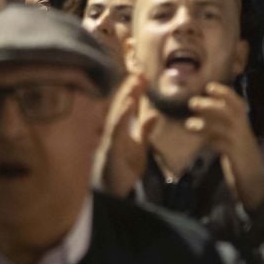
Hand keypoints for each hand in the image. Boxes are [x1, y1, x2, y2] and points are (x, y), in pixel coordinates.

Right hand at [94, 75, 157, 197]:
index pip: (128, 106)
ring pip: (117, 114)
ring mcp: (110, 139)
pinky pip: (115, 130)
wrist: (114, 193)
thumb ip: (145, 130)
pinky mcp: (110, 149)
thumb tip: (154, 114)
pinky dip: (121, 117)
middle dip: (130, 88)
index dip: (135, 90)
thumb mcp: (140, 147)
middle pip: (122, 105)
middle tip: (139, 71)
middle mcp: (114, 130)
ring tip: (134, 83)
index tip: (143, 74)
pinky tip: (128, 105)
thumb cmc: (123, 169)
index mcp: (122, 129)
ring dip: (126, 97)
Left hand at [187, 82, 263, 208]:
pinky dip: (209, 142)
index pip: (237, 103)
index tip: (210, 87)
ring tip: (189, 124)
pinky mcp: (237, 156)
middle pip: (231, 112)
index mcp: (243, 123)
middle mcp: (244, 130)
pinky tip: (199, 142)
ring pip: (225, 128)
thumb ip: (218, 123)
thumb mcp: (230, 135)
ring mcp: (242, 143)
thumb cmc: (238, 154)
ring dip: (207, 124)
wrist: (254, 178)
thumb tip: (199, 109)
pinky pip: (223, 146)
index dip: (225, 94)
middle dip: (212, 106)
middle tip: (192, 103)